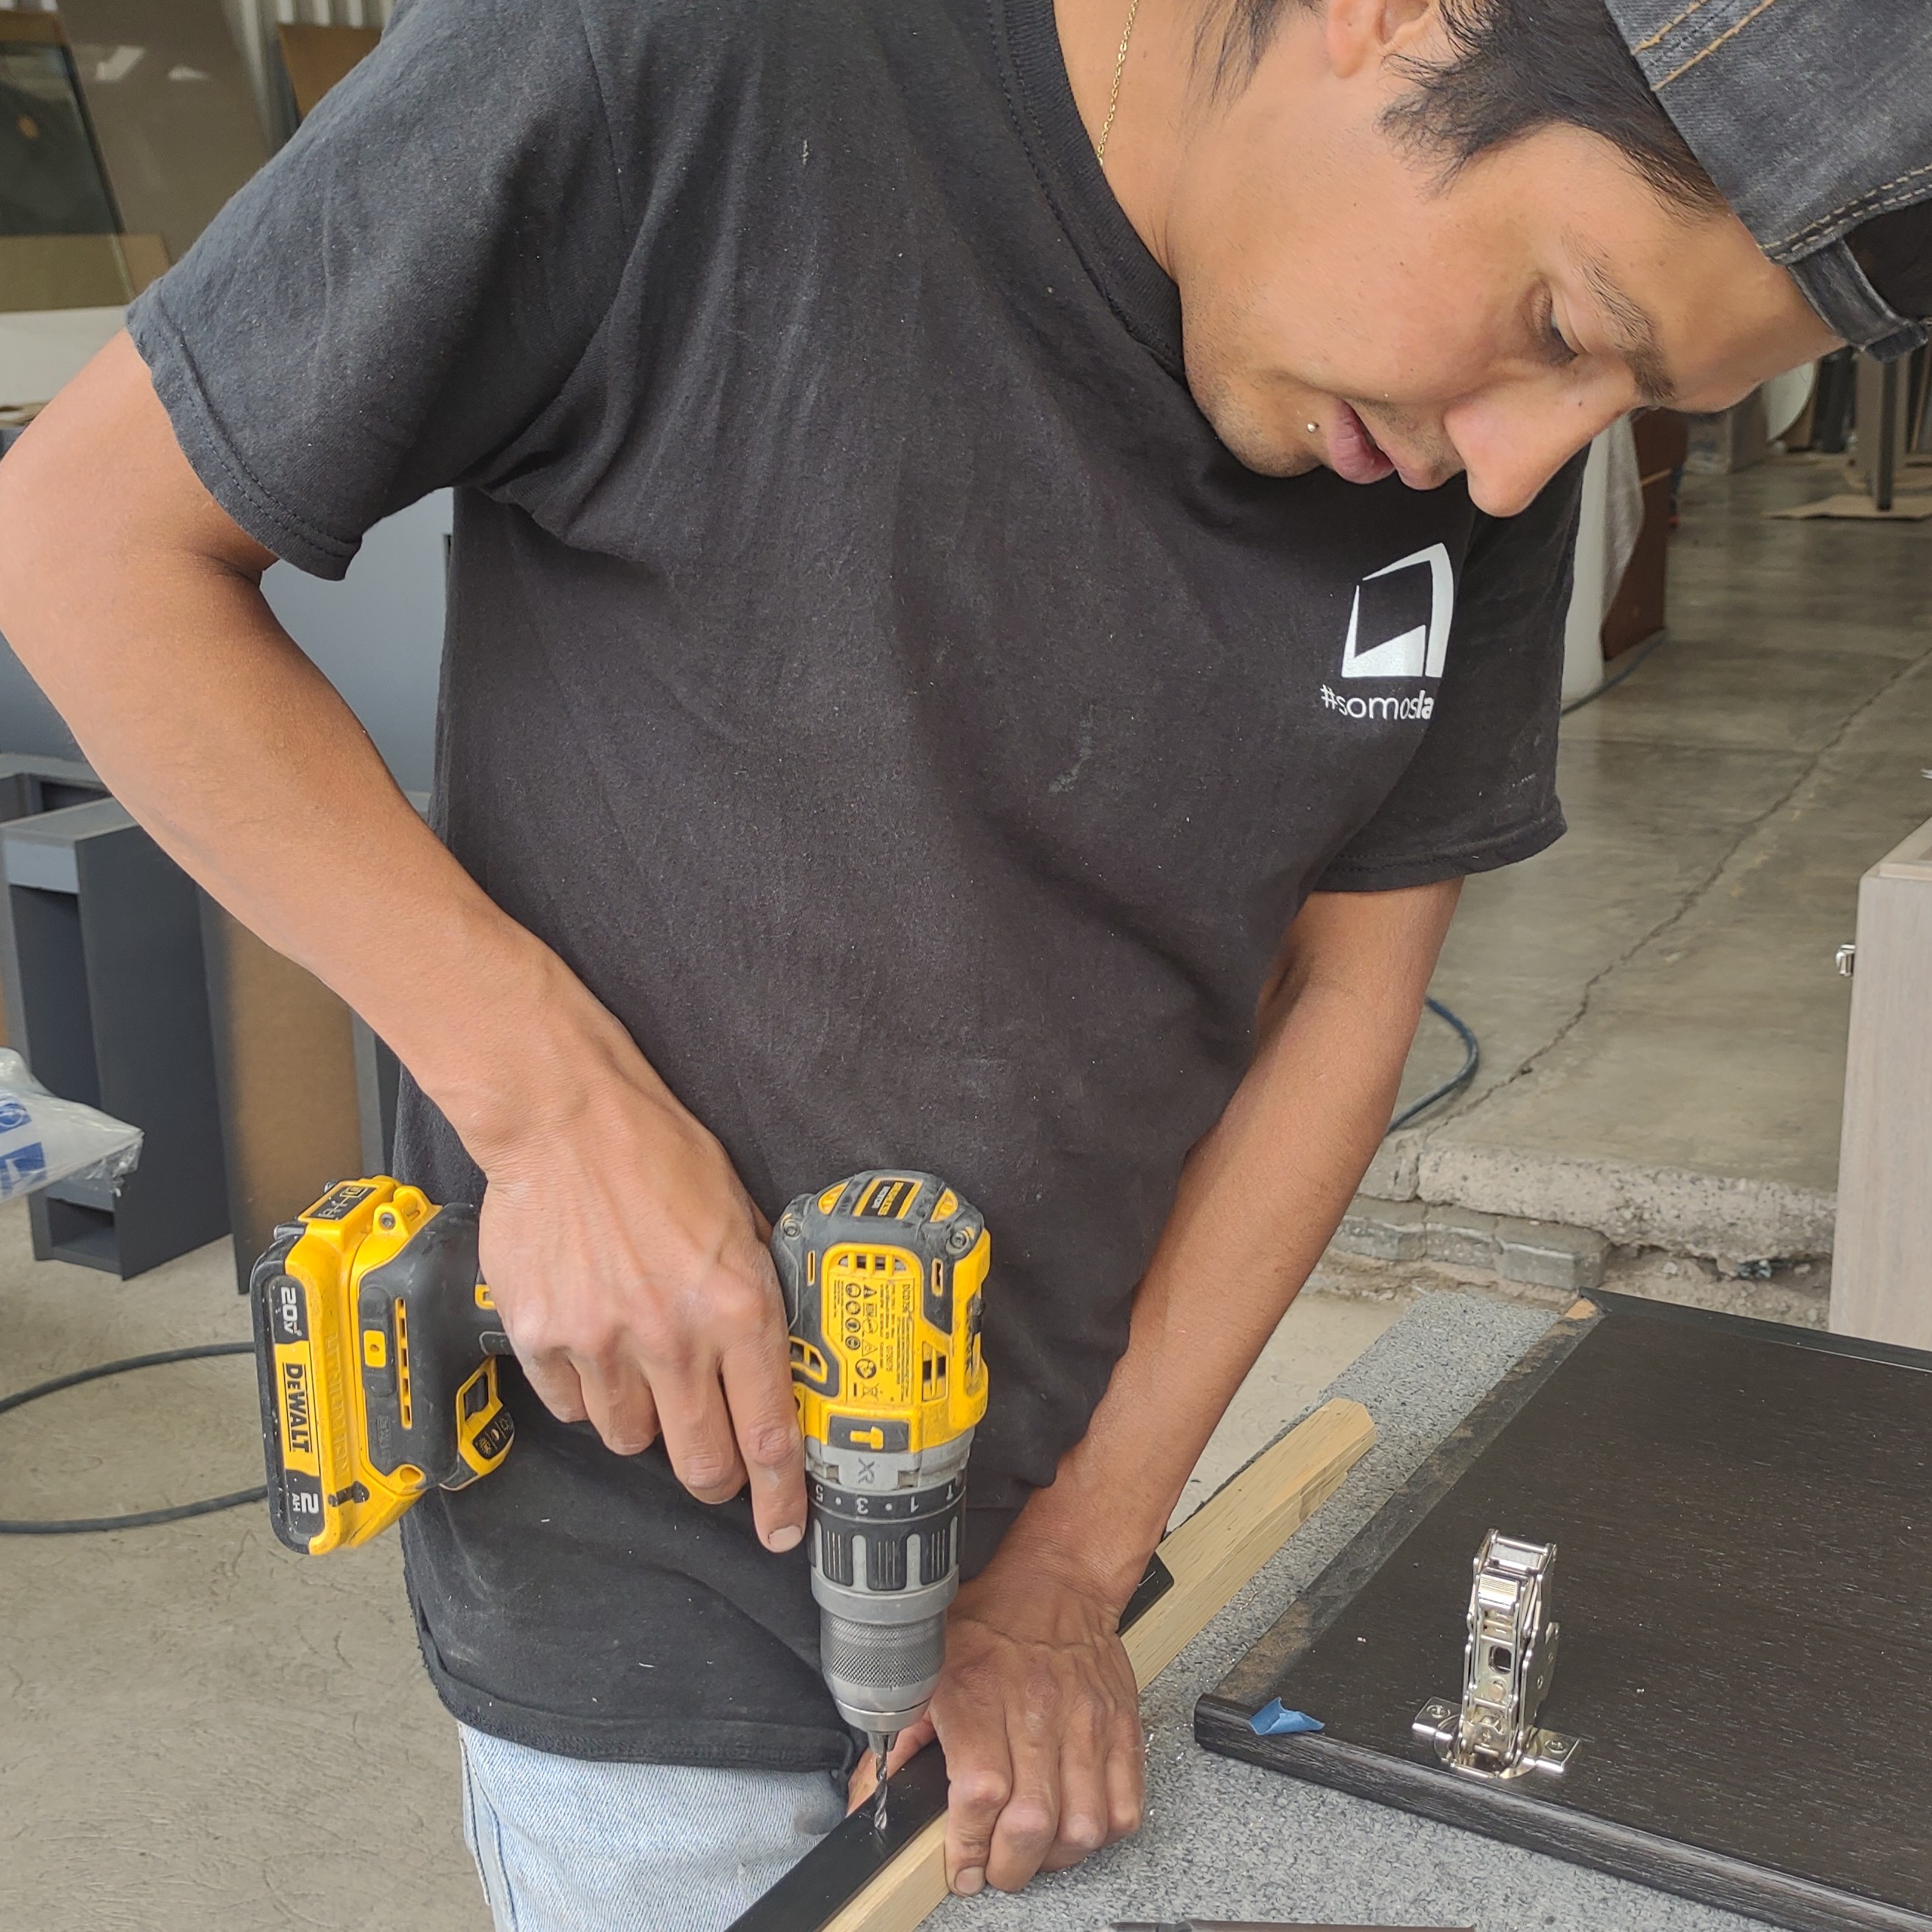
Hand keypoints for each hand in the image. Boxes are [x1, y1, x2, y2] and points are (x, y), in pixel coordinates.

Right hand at [464, 1003, 805, 1551]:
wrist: (565, 1119)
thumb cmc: (661, 1156)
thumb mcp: (742, 1216)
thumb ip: (758, 1291)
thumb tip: (778, 1358)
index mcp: (737, 1305)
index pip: (770, 1432)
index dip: (780, 1495)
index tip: (782, 1528)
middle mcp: (672, 1337)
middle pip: (700, 1462)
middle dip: (714, 1478)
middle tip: (715, 1467)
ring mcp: (600, 1343)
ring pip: (630, 1439)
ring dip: (645, 1423)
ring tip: (644, 1371)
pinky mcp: (541, 1339)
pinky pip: (573, 1406)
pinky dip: (588, 1392)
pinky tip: (595, 1346)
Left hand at [924, 1549, 1143, 1892]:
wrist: (1057, 1582)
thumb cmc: (990, 1622)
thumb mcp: (927, 1666)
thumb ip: (898, 1736)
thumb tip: (868, 1796)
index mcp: (980, 1695)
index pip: (981, 1793)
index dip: (969, 1845)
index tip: (962, 1868)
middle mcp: (1036, 1710)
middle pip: (1033, 1822)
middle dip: (1010, 1867)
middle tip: (997, 1868)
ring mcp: (1086, 1721)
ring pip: (1083, 1825)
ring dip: (1056, 1857)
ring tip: (1036, 1850)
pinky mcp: (1121, 1727)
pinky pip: (1126, 1806)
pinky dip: (1103, 1833)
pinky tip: (1076, 1824)